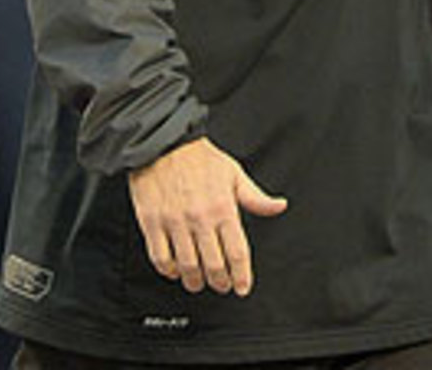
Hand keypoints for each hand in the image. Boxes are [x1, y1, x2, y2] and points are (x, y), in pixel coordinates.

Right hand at [128, 137, 287, 296]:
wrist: (166, 145)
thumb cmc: (200, 159)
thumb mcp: (235, 174)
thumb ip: (256, 197)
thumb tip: (279, 206)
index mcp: (223, 207)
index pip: (237, 251)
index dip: (242, 275)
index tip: (242, 287)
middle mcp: (200, 218)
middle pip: (213, 264)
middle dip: (220, 281)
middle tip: (222, 286)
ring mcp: (175, 223)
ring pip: (187, 266)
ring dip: (195, 281)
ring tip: (200, 283)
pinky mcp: (152, 224)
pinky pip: (160, 258)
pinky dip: (169, 270)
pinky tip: (175, 271)